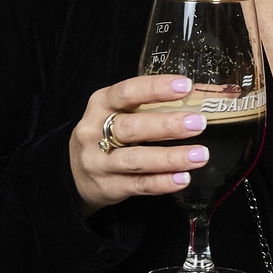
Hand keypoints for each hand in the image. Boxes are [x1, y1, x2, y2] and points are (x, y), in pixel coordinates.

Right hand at [68, 75, 209, 217]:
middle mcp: (95, 132)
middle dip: (167, 125)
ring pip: (136, 160)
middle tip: (198, 123)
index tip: (185, 86)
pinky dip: (162, 182)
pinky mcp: (108, 187)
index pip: (127, 92)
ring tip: (200, 155)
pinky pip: (138, 185)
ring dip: (170, 158)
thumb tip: (198, 98)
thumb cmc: (106, 133)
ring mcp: (99, 162)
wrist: (73, 173)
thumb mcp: (117, 112)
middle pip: (132, 128)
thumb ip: (149, 105)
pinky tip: (183, 178)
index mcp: (100, 105)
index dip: (155, 88)